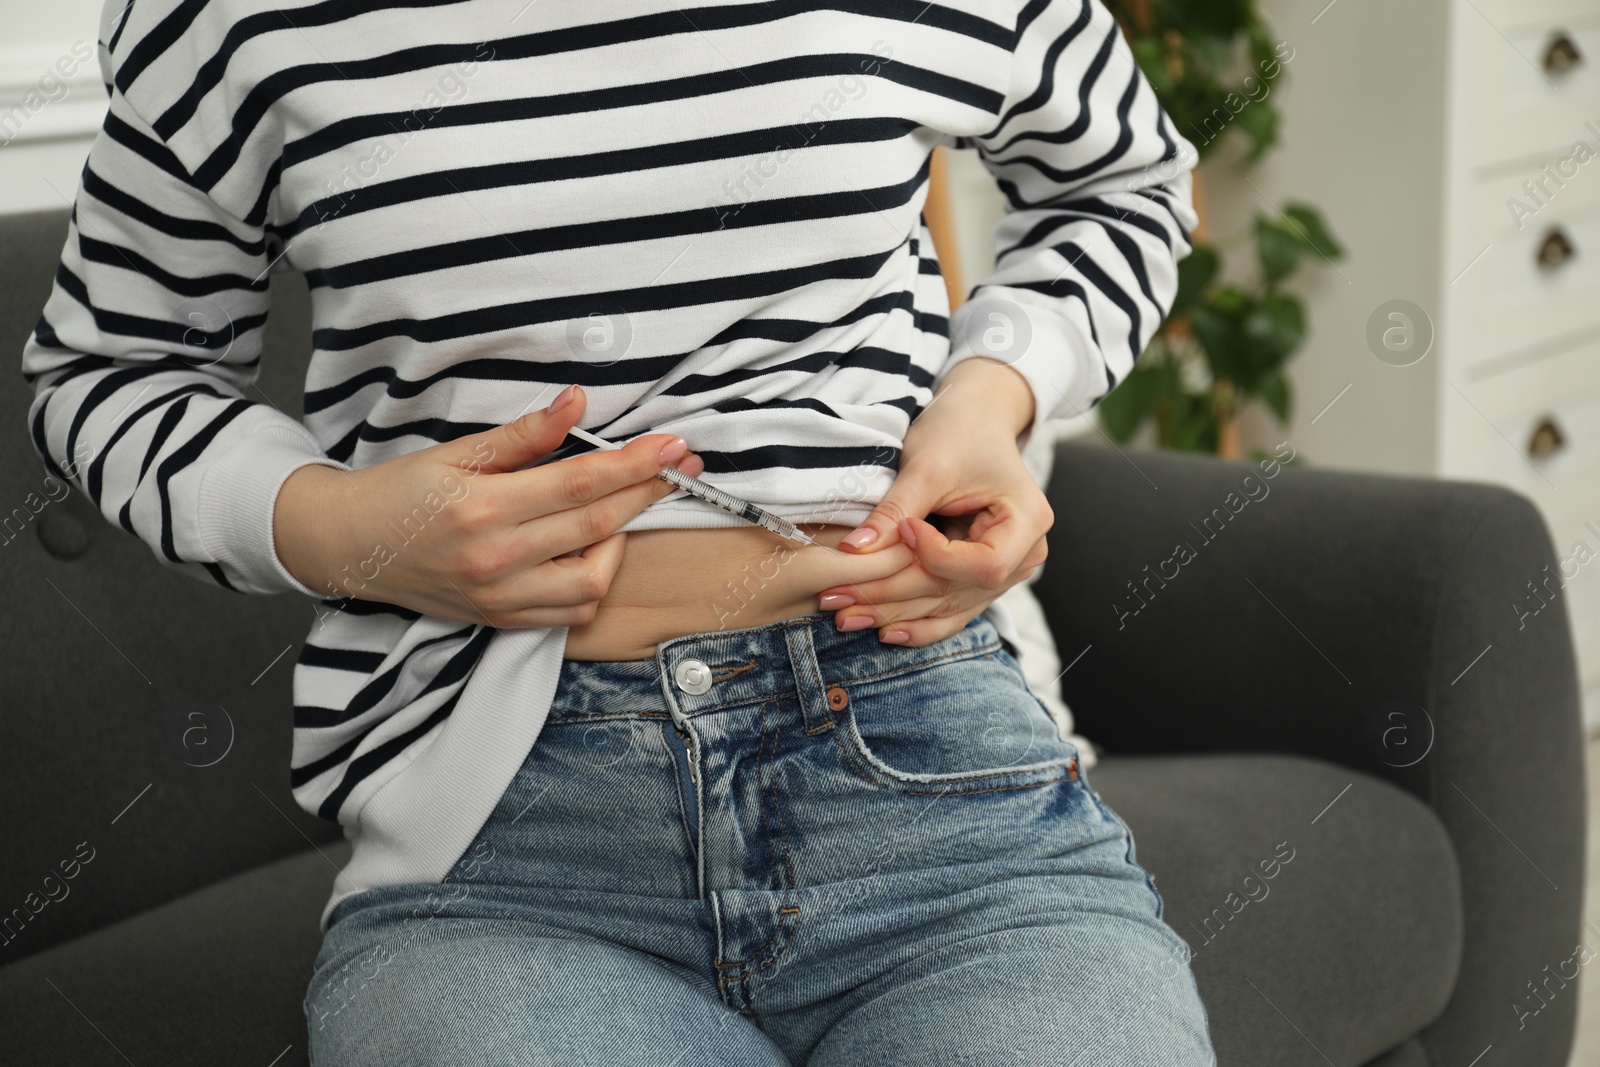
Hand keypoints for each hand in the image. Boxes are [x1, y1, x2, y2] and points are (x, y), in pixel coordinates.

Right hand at [273, 385, 702, 627]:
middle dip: (648, 492)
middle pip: (597, 526)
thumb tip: (577, 402)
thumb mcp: (457, 451)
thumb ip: (524, 434)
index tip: (673, 444)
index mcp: (484, 508)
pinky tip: (593, 550)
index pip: (580, 484)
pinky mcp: (501, 620)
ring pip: (592, 581)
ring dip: (620, 543)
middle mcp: (496, 559)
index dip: (634, 463)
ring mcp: (500, 597)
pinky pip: (570, 612)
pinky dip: (593, 582)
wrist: (348, 546)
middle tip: (684, 465)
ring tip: (622, 510)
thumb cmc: (401, 492)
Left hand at [824, 358, 1050, 645]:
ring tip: (844, 616)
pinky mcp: (978, 578)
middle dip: (894, 595)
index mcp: (1027, 522)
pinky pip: (949, 609)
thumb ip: (895, 511)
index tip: (901, 531)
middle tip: (837, 598)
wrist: (974, 421)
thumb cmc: (960, 431)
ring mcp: (1004, 571)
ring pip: (947, 606)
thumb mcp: (928, 465)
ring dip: (894, 613)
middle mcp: (1024, 555)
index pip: (983, 565)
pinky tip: (880, 630)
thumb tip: (853, 553)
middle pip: (957, 591)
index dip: (936, 558)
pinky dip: (914, 620)